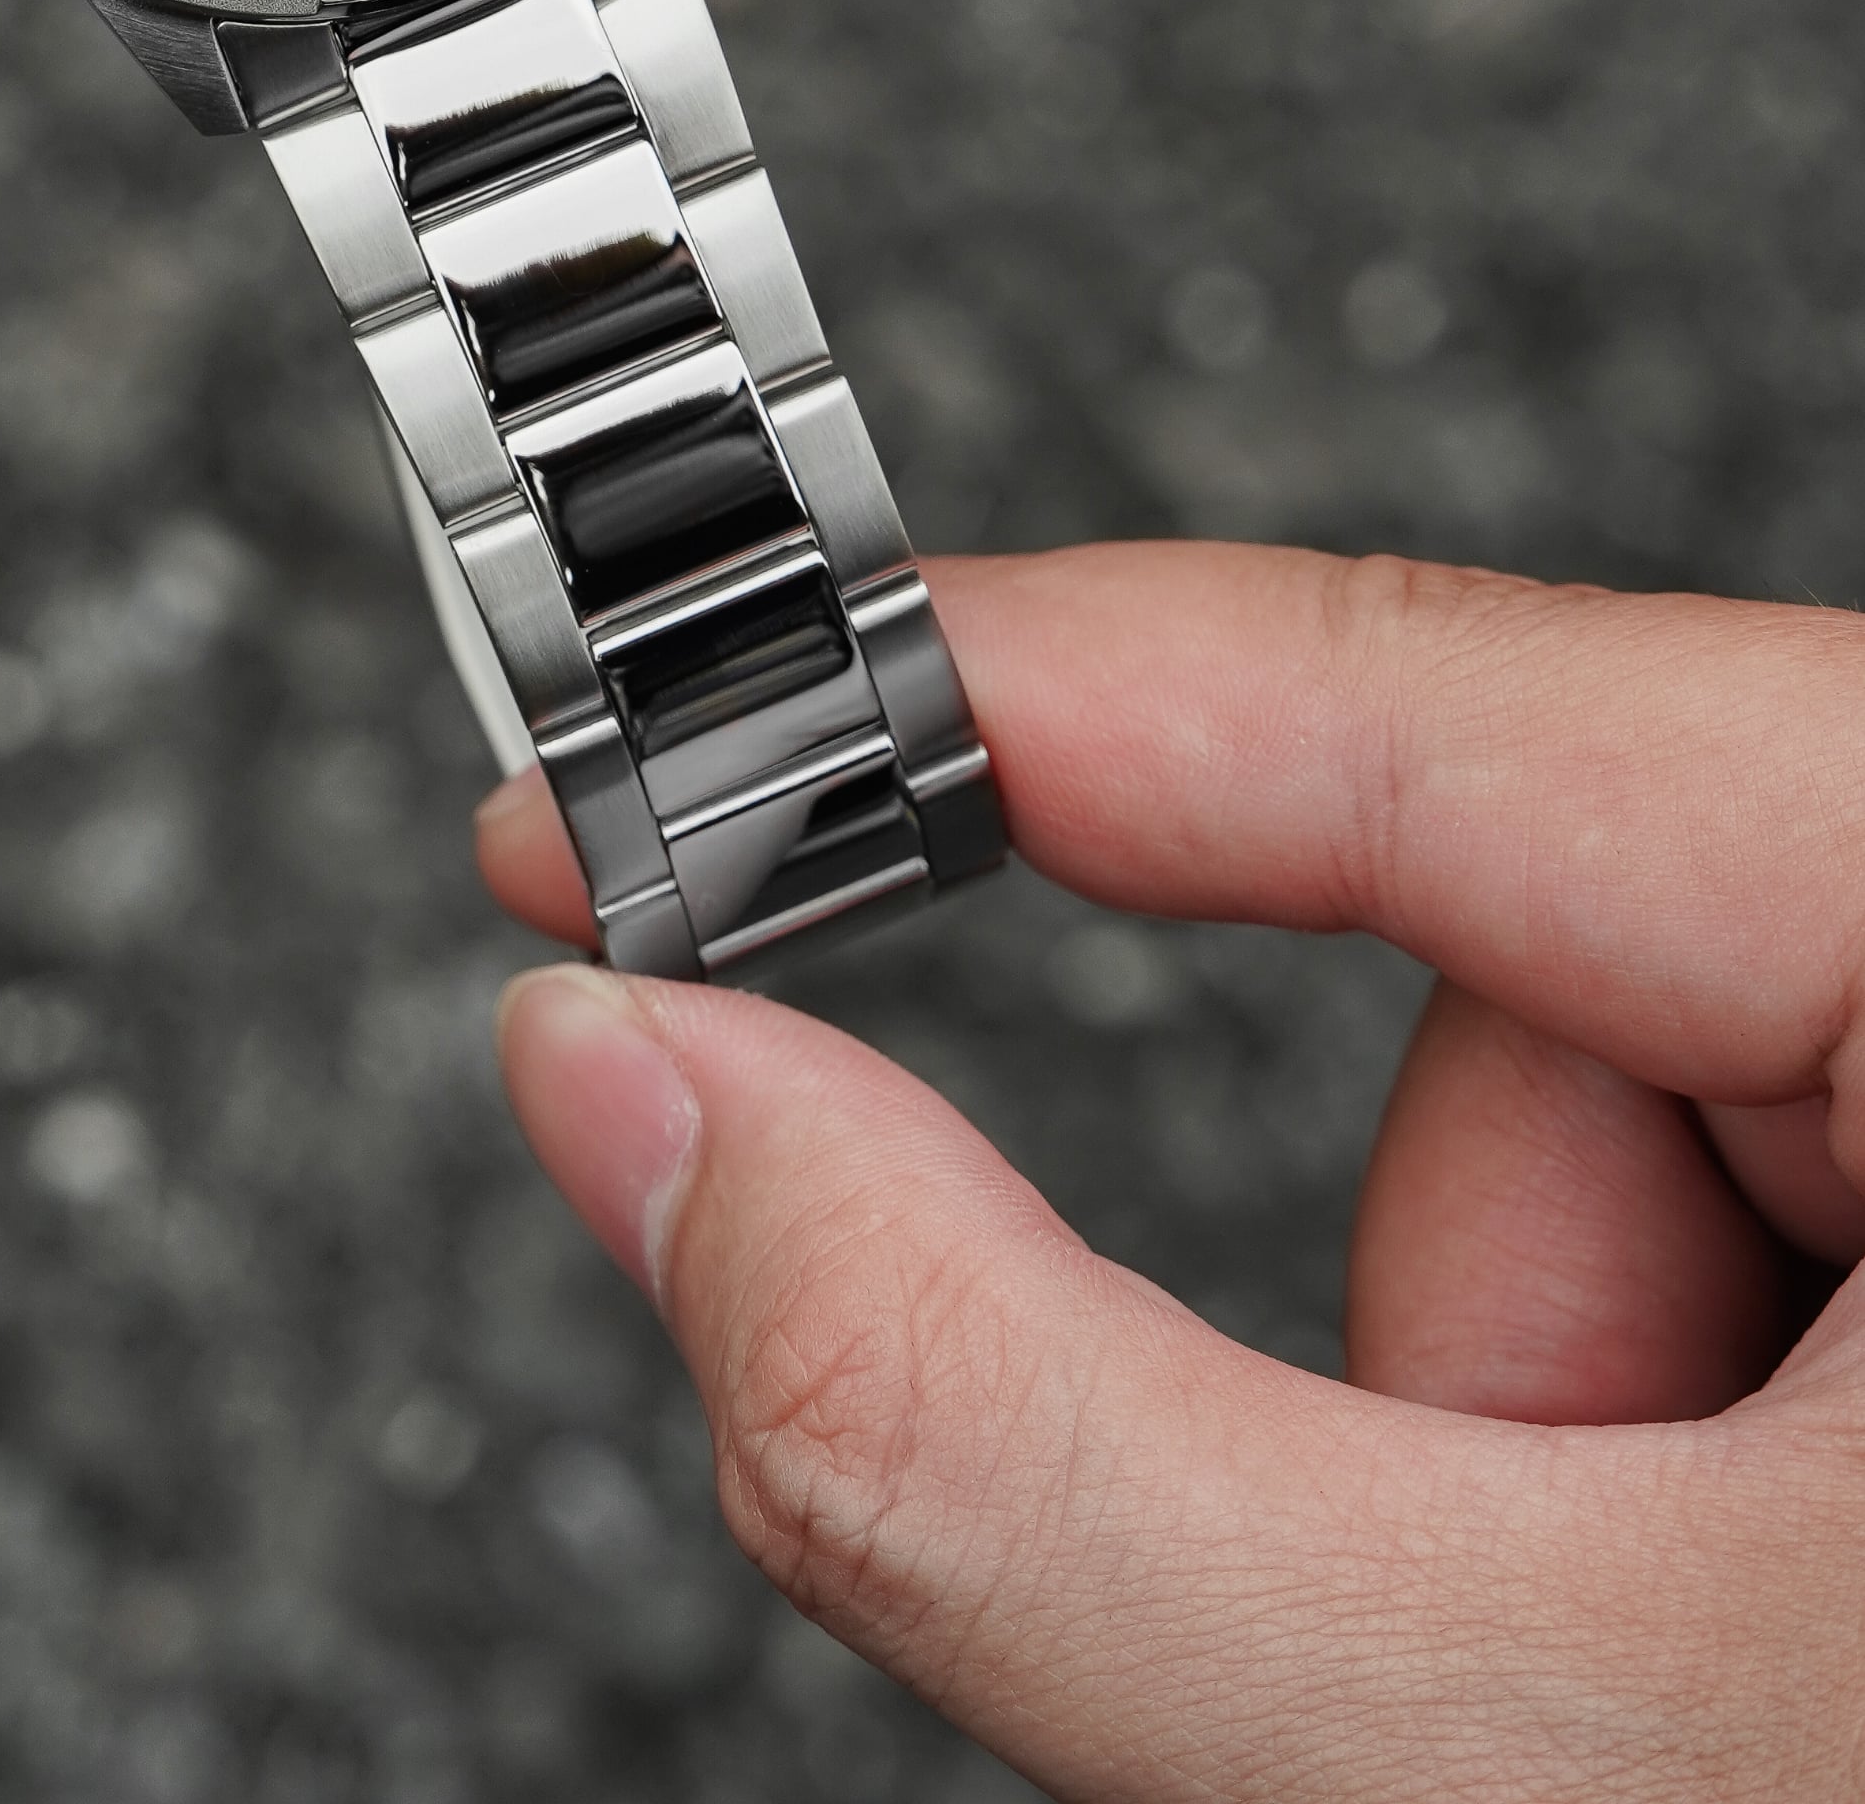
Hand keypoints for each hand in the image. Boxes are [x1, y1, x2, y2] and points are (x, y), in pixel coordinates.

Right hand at [482, 544, 1864, 1797]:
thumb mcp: (1552, 1757)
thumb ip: (1014, 1432)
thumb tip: (647, 1110)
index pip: (1371, 682)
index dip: (940, 725)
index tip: (629, 809)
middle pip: (1522, 1012)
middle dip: (1461, 1373)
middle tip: (1576, 1682)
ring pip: (1620, 1175)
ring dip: (1589, 1479)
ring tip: (1756, 1717)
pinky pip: (1747, 1263)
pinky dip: (1699, 1500)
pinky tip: (1797, 1665)